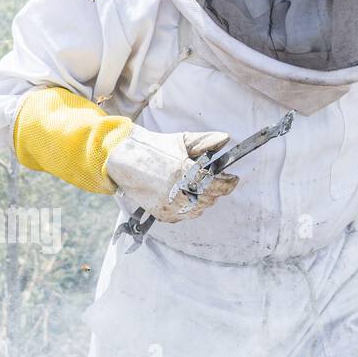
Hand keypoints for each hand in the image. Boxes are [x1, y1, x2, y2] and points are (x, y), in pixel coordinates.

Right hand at [106, 125, 237, 222]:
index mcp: (184, 171)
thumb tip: (225, 139)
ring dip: (202, 201)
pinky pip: (182, 217)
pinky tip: (184, 197)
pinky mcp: (161, 213)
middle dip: (215, 190)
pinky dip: (187, 209)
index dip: (229, 183)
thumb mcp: (181, 140)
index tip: (233, 179)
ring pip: (198, 210)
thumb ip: (205, 141)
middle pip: (209, 198)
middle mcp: (177, 191)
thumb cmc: (154, 148)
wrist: (125, 159)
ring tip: (198, 189)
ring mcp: (168, 204)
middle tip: (213, 181)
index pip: (216, 184)